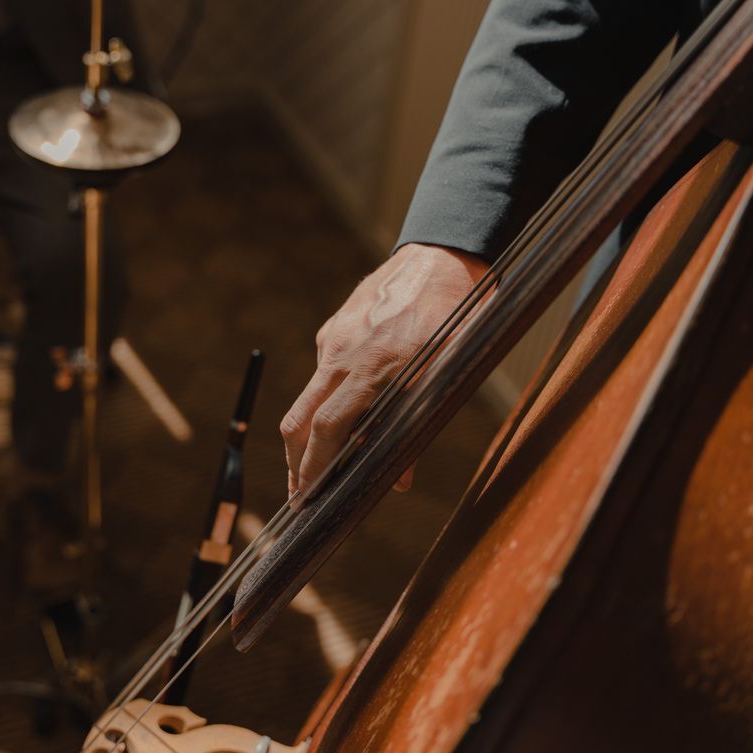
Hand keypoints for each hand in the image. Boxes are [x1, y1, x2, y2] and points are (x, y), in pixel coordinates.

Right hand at [281, 243, 489, 495]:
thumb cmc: (457, 314)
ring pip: (307, 397)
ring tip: (318, 463)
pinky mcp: (335, 327)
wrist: (441, 255)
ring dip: (309, 435)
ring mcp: (335, 338)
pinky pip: (324, 371)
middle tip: (299, 493)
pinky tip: (345, 409)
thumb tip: (400, 478)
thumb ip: (419, 425)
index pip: (327, 429)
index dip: (312, 468)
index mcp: (374, 366)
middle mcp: (344, 353)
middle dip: (296, 463)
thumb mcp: (451, 372)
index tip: (305, 498)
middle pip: (299, 420)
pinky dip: (328, 398)